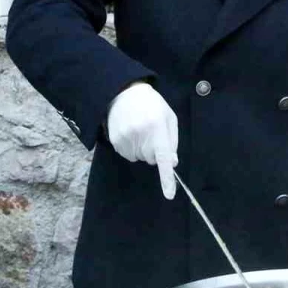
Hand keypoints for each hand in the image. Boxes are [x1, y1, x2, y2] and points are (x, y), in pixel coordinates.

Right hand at [106, 82, 178, 199]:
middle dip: (154, 151)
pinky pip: (128, 155)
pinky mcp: (115, 141)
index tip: (169, 195)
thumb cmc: (152, 105)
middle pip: (152, 159)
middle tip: (151, 132)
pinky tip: (130, 132)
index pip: (163, 158)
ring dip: (142, 150)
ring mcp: (125, 138)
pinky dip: (132, 148)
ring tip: (140, 130)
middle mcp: (140, 134)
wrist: (124, 92)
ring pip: (139, 158)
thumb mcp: (169, 117)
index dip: (167, 178)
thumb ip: (172, 141)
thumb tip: (172, 163)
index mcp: (157, 127)